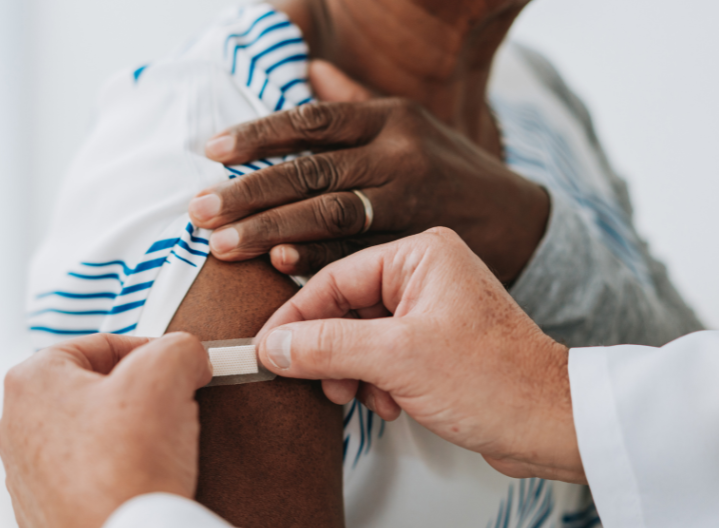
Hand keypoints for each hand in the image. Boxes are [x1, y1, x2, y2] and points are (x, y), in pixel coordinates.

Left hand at [0, 333, 211, 527]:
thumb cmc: (129, 462)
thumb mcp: (167, 372)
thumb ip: (179, 347)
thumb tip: (189, 357)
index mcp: (30, 381)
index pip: (98, 345)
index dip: (148, 351)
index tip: (177, 367)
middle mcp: (15, 428)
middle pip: (91, 392)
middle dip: (136, 396)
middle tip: (172, 406)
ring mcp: (26, 478)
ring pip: (88, 437)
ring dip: (126, 437)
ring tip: (161, 448)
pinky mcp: (45, 518)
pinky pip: (88, 481)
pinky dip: (116, 477)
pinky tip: (143, 482)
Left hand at [190, 60, 548, 283]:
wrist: (518, 221)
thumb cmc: (450, 169)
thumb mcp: (411, 123)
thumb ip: (355, 101)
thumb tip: (307, 69)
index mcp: (391, 119)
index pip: (312, 121)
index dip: (258, 135)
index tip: (212, 151)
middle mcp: (399, 156)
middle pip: (311, 171)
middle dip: (249, 193)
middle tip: (200, 211)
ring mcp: (410, 202)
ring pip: (329, 214)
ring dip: (271, 230)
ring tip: (222, 245)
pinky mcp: (416, 246)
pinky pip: (358, 254)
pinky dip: (318, 261)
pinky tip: (279, 266)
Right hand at [254, 228, 583, 483]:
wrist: (551, 425)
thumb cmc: (497, 381)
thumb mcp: (397, 360)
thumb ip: (327, 347)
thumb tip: (274, 346)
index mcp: (421, 256)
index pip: (334, 279)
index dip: (296, 318)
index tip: (268, 348)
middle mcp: (426, 275)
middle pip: (345, 309)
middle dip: (332, 353)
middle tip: (322, 382)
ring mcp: (431, 310)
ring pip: (360, 337)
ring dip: (354, 373)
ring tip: (368, 398)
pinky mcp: (436, 343)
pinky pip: (383, 356)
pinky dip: (377, 382)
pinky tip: (392, 404)